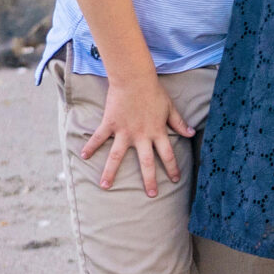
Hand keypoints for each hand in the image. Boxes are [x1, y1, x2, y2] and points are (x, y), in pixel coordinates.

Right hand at [81, 74, 188, 197]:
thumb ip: (179, 122)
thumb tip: (191, 133)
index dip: (173, 168)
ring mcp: (124, 131)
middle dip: (149, 180)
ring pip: (117, 156)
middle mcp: (141, 136)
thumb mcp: (170, 107)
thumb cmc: (154, 92)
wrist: (134, 79)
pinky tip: (83, 156)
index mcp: (157, 132)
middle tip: (151, 195)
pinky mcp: (110, 124)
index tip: (176, 180)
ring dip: (110, 172)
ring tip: (105, 186)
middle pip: (146, 162)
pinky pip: (99, 138)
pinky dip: (90, 146)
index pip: (168, 155)